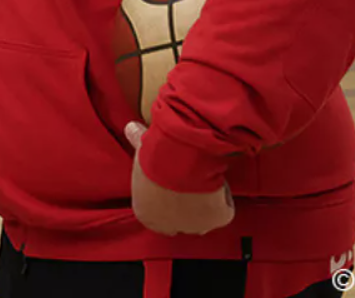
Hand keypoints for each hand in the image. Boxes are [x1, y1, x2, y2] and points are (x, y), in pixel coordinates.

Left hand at [125, 121, 234, 235]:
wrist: (179, 161)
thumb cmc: (156, 156)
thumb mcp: (142, 148)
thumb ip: (136, 140)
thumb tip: (130, 127)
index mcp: (146, 215)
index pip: (158, 214)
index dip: (166, 198)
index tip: (173, 183)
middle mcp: (169, 226)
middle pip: (181, 219)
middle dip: (185, 204)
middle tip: (190, 180)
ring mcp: (195, 226)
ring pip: (203, 217)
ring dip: (204, 202)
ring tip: (204, 178)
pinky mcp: (217, 220)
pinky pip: (223, 209)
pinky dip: (224, 195)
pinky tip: (218, 180)